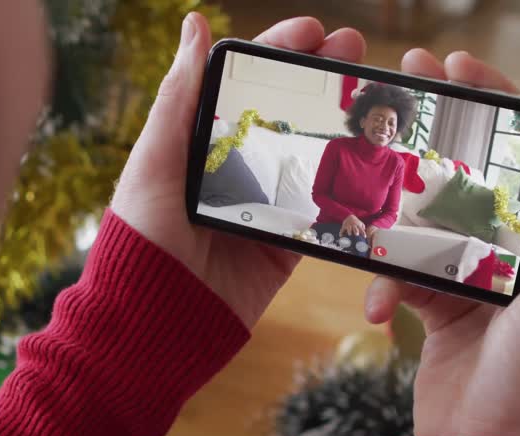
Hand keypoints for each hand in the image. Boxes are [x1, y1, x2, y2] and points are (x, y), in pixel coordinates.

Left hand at [111, 14, 366, 327]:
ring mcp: (263, 207)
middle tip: (354, 50)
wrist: (155, 321)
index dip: (279, 51)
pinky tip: (378, 155)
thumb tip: (194, 24)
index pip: (245, 84)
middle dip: (322, 76)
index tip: (313, 30)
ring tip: (374, 93)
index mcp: (199, 142)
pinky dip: (350, 185)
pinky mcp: (285, 245)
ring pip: (313, 153)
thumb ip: (180, 96)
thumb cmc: (141, 237)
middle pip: (287, 110)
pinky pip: (324, 210)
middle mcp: (233, 170)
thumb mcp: (155, 160)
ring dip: (345, 121)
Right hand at [363, 50, 519, 435]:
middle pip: (468, 176)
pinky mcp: (436, 309)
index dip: (493, 104)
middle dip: (432, 137)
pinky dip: (384, 287)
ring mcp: (472, 281)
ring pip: (422, 224)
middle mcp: (514, 254)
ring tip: (365, 211)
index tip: (453, 67)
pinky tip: (378, 312)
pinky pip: (400, 275)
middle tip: (396, 94)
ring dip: (394, 223)